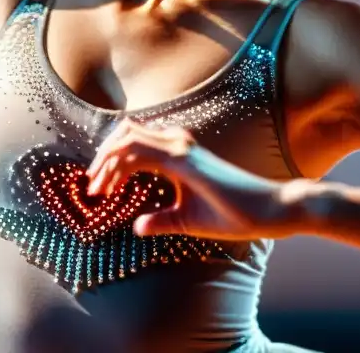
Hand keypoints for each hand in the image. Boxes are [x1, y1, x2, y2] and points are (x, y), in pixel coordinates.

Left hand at [85, 118, 309, 240]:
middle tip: (91, 187)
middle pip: (126, 133)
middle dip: (102, 156)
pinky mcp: (184, 159)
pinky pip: (139, 151)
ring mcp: (182, 148)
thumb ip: (160, 219)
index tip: (99, 190)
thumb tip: (135, 226)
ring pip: (128, 137)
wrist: (268, 210)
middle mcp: (178, 143)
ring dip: (106, 160)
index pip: (134, 143)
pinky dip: (118, 165)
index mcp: (179, 153)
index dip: (110, 162)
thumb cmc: (234, 213)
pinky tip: (112, 187)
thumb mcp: (186, 219)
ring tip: (96, 188)